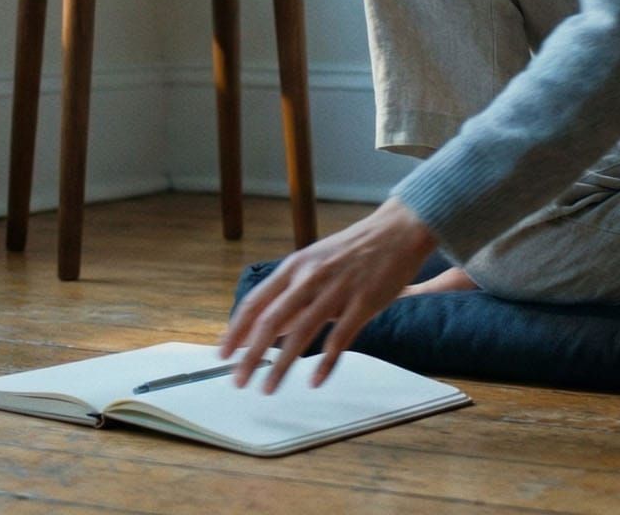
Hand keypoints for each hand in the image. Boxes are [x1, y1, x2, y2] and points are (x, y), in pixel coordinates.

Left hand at [219, 196, 437, 392]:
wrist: (397, 231)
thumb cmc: (352, 251)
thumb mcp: (314, 265)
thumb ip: (291, 296)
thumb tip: (266, 327)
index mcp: (294, 267)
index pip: (256, 302)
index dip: (236, 330)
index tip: (222, 353)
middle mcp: (311, 277)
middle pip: (272, 320)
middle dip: (251, 354)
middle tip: (238, 380)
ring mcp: (337, 289)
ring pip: (302, 333)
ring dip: (282, 365)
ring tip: (268, 388)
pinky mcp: (364, 302)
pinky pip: (340, 337)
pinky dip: (325, 362)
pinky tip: (314, 381)